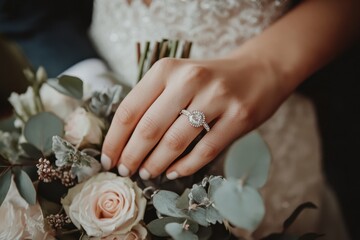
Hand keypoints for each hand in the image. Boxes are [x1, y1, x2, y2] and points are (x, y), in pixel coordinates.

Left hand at [101, 53, 284, 179]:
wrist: (258, 70)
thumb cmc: (209, 79)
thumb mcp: (177, 77)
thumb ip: (152, 101)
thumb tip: (124, 140)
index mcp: (166, 69)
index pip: (129, 109)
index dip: (114, 139)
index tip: (108, 159)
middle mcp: (189, 80)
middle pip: (149, 128)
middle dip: (132, 156)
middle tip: (125, 172)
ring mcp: (217, 98)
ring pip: (176, 142)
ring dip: (156, 164)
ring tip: (147, 174)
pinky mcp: (238, 117)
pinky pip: (205, 150)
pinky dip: (186, 166)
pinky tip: (174, 172)